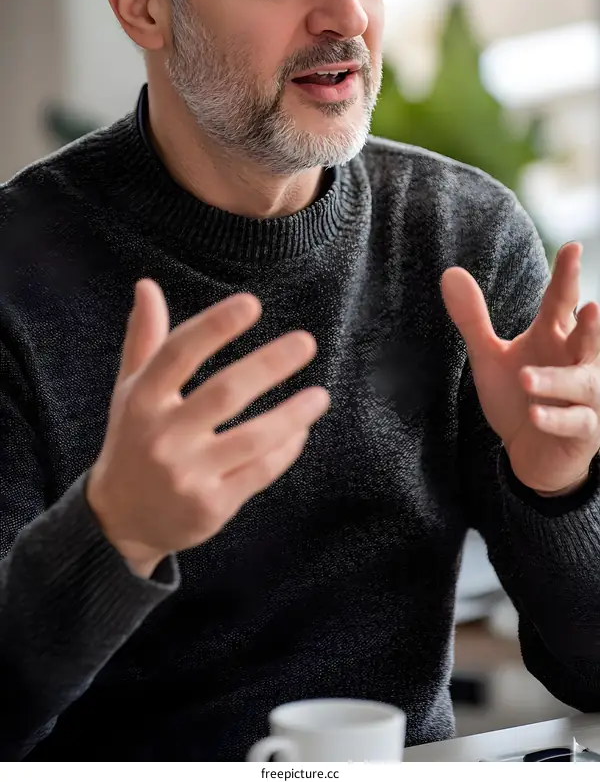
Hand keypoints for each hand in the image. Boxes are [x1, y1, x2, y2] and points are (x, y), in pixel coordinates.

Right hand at [87, 281, 328, 576]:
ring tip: (320, 395)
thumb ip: (145, 338)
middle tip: (305, 341)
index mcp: (142, 399)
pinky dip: (285, 449)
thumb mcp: (130, 389)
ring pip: (252, 438)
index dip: (214, 326)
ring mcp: (187, 475)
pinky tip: (302, 430)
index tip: (252, 303)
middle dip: (269, 365)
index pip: (178, 354)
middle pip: (224, 393)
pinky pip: (259, 472)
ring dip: (292, 414)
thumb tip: (147, 284)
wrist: (121, 520)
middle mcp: (162, 437)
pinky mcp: (210, 507)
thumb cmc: (134, 439)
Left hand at [441, 242, 599, 495]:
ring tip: (525, 378)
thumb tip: (450, 272)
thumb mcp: (489, 356)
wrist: (531, 452)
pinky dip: (556, 417)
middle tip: (591, 306)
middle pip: (587, 339)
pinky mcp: (584, 430)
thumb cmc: (518, 395)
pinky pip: (575, 423)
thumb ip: (473, 318)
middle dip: (591, 325)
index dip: (568, 275)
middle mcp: (576, 360)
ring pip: (581, 383)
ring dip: (556, 380)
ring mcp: (585, 396)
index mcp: (554, 335)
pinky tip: (535, 413)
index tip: (573, 248)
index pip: (562, 300)